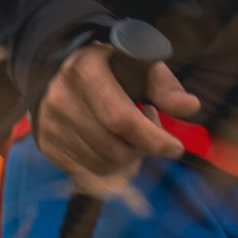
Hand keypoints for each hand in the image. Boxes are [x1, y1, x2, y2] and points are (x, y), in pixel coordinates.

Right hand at [34, 37, 202, 192]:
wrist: (61, 68)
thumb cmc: (111, 67)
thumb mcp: (139, 65)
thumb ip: (165, 86)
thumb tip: (190, 107)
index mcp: (86, 71)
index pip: (121, 119)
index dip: (152, 138)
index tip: (175, 147)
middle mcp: (61, 98)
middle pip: (112, 148)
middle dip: (141, 149)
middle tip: (149, 133)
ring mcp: (50, 124)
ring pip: (101, 164)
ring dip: (126, 159)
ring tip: (130, 136)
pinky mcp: (47, 144)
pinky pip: (87, 172)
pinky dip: (108, 167)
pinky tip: (113, 145)